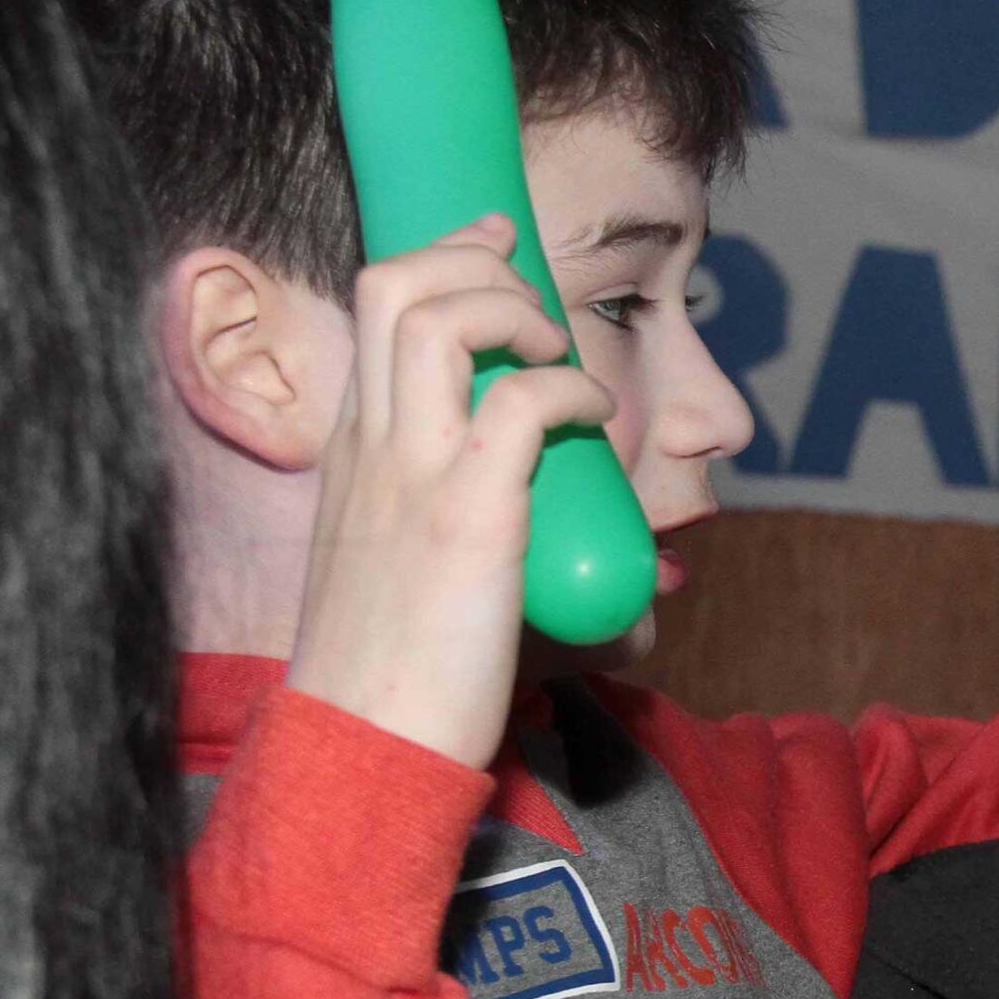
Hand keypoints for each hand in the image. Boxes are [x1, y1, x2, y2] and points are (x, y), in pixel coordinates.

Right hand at [287, 215, 613, 768]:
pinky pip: (521, 404)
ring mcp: (411, 475)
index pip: (375, 311)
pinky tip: (593, 420)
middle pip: (392, 283)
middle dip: (472, 258)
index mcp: (352, 455)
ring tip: (555, 352)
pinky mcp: (464, 517)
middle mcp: (371, 447)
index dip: (441, 258)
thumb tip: (646, 607)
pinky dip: (570, 390)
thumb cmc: (395, 684)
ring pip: (435, 316)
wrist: (359, 752)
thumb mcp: (431, 595)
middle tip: (536, 295)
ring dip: (511, 307)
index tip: (499, 246)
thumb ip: (516, 574)